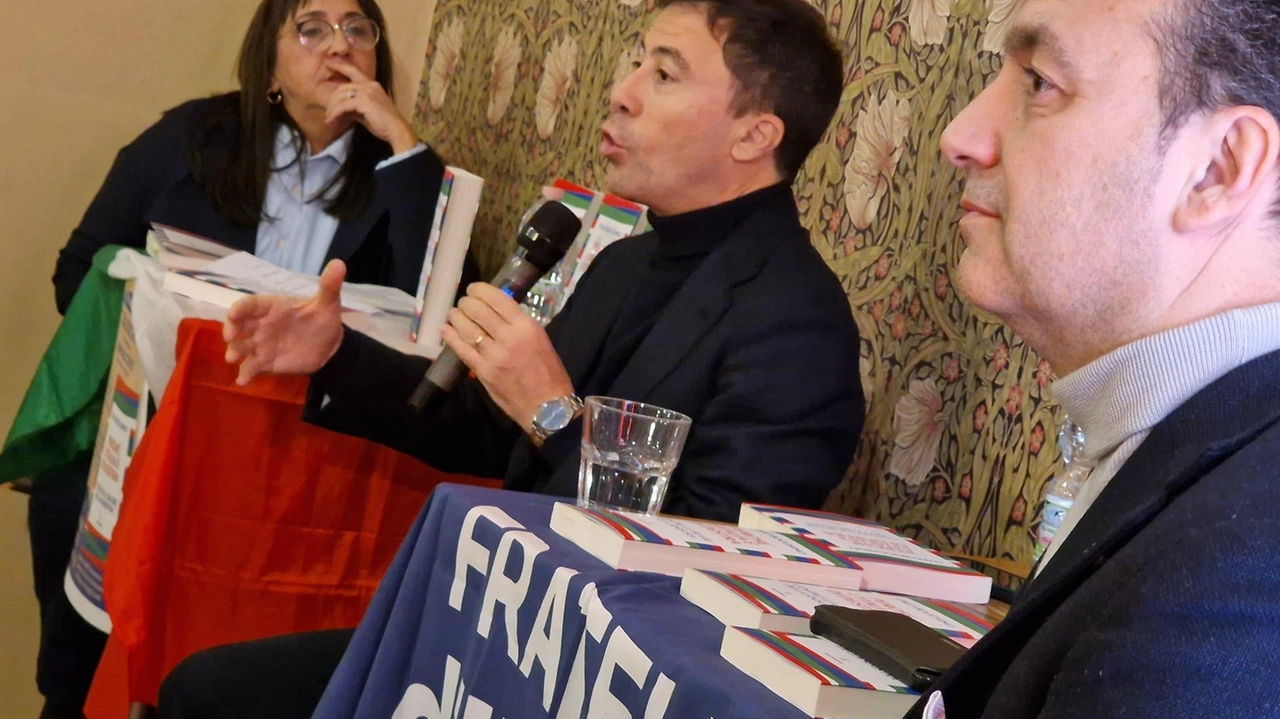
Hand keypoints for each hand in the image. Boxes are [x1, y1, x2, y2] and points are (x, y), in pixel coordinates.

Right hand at [223, 260, 346, 384]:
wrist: (329, 345)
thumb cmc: (322, 319)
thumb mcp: (328, 303)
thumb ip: (329, 286)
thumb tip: (339, 264)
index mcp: (271, 307)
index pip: (251, 304)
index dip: (240, 308)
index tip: (234, 313)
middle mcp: (261, 324)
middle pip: (238, 325)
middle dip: (231, 329)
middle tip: (230, 338)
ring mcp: (261, 344)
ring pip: (241, 346)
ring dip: (234, 351)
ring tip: (233, 358)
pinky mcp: (265, 362)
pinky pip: (251, 367)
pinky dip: (245, 373)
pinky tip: (242, 380)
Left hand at [323, 59, 417, 153]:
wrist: (396, 131)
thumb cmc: (384, 125)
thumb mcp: (367, 112)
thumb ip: (355, 107)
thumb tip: (341, 109)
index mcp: (372, 85)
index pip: (353, 71)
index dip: (340, 65)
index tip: (327, 62)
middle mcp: (369, 85)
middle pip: (342, 87)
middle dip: (331, 101)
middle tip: (327, 114)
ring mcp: (367, 91)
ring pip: (340, 95)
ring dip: (332, 109)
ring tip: (329, 121)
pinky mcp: (364, 101)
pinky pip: (343, 105)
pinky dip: (335, 113)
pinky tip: (332, 122)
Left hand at [440, 283, 574, 432]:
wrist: (547, 407)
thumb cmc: (549, 373)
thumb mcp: (541, 339)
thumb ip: (519, 325)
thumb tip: (497, 312)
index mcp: (526, 327)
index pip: (497, 299)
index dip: (480, 290)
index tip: (474, 289)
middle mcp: (508, 337)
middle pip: (478, 311)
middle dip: (467, 302)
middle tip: (464, 303)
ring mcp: (493, 355)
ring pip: (466, 328)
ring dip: (457, 317)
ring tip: (454, 313)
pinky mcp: (483, 372)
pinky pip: (462, 350)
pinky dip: (451, 337)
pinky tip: (446, 329)